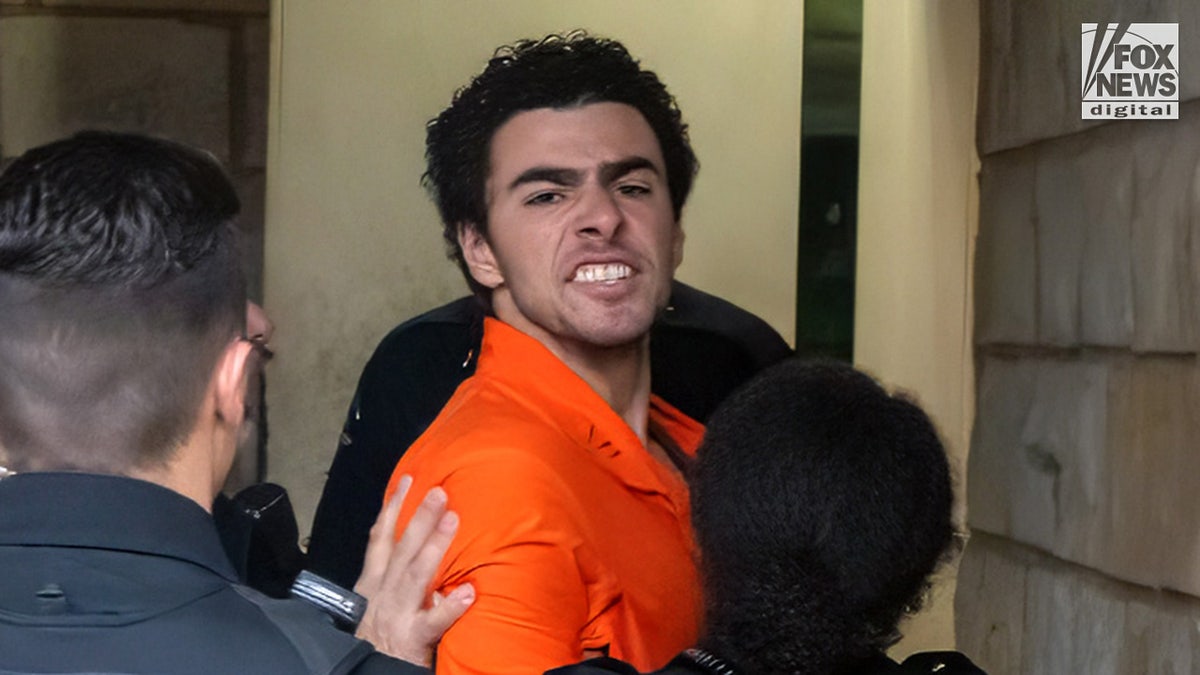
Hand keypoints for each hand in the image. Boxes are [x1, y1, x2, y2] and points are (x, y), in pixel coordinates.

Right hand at [354, 475, 474, 666]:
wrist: (365, 674)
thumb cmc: (379, 637)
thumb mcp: (377, 602)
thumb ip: (394, 577)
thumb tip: (420, 546)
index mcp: (374, 584)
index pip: (381, 539)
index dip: (392, 508)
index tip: (407, 481)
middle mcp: (383, 594)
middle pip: (401, 550)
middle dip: (418, 518)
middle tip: (439, 490)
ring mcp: (397, 615)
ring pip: (415, 576)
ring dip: (434, 547)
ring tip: (453, 521)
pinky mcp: (411, 639)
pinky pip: (433, 622)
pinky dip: (449, 608)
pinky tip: (468, 593)